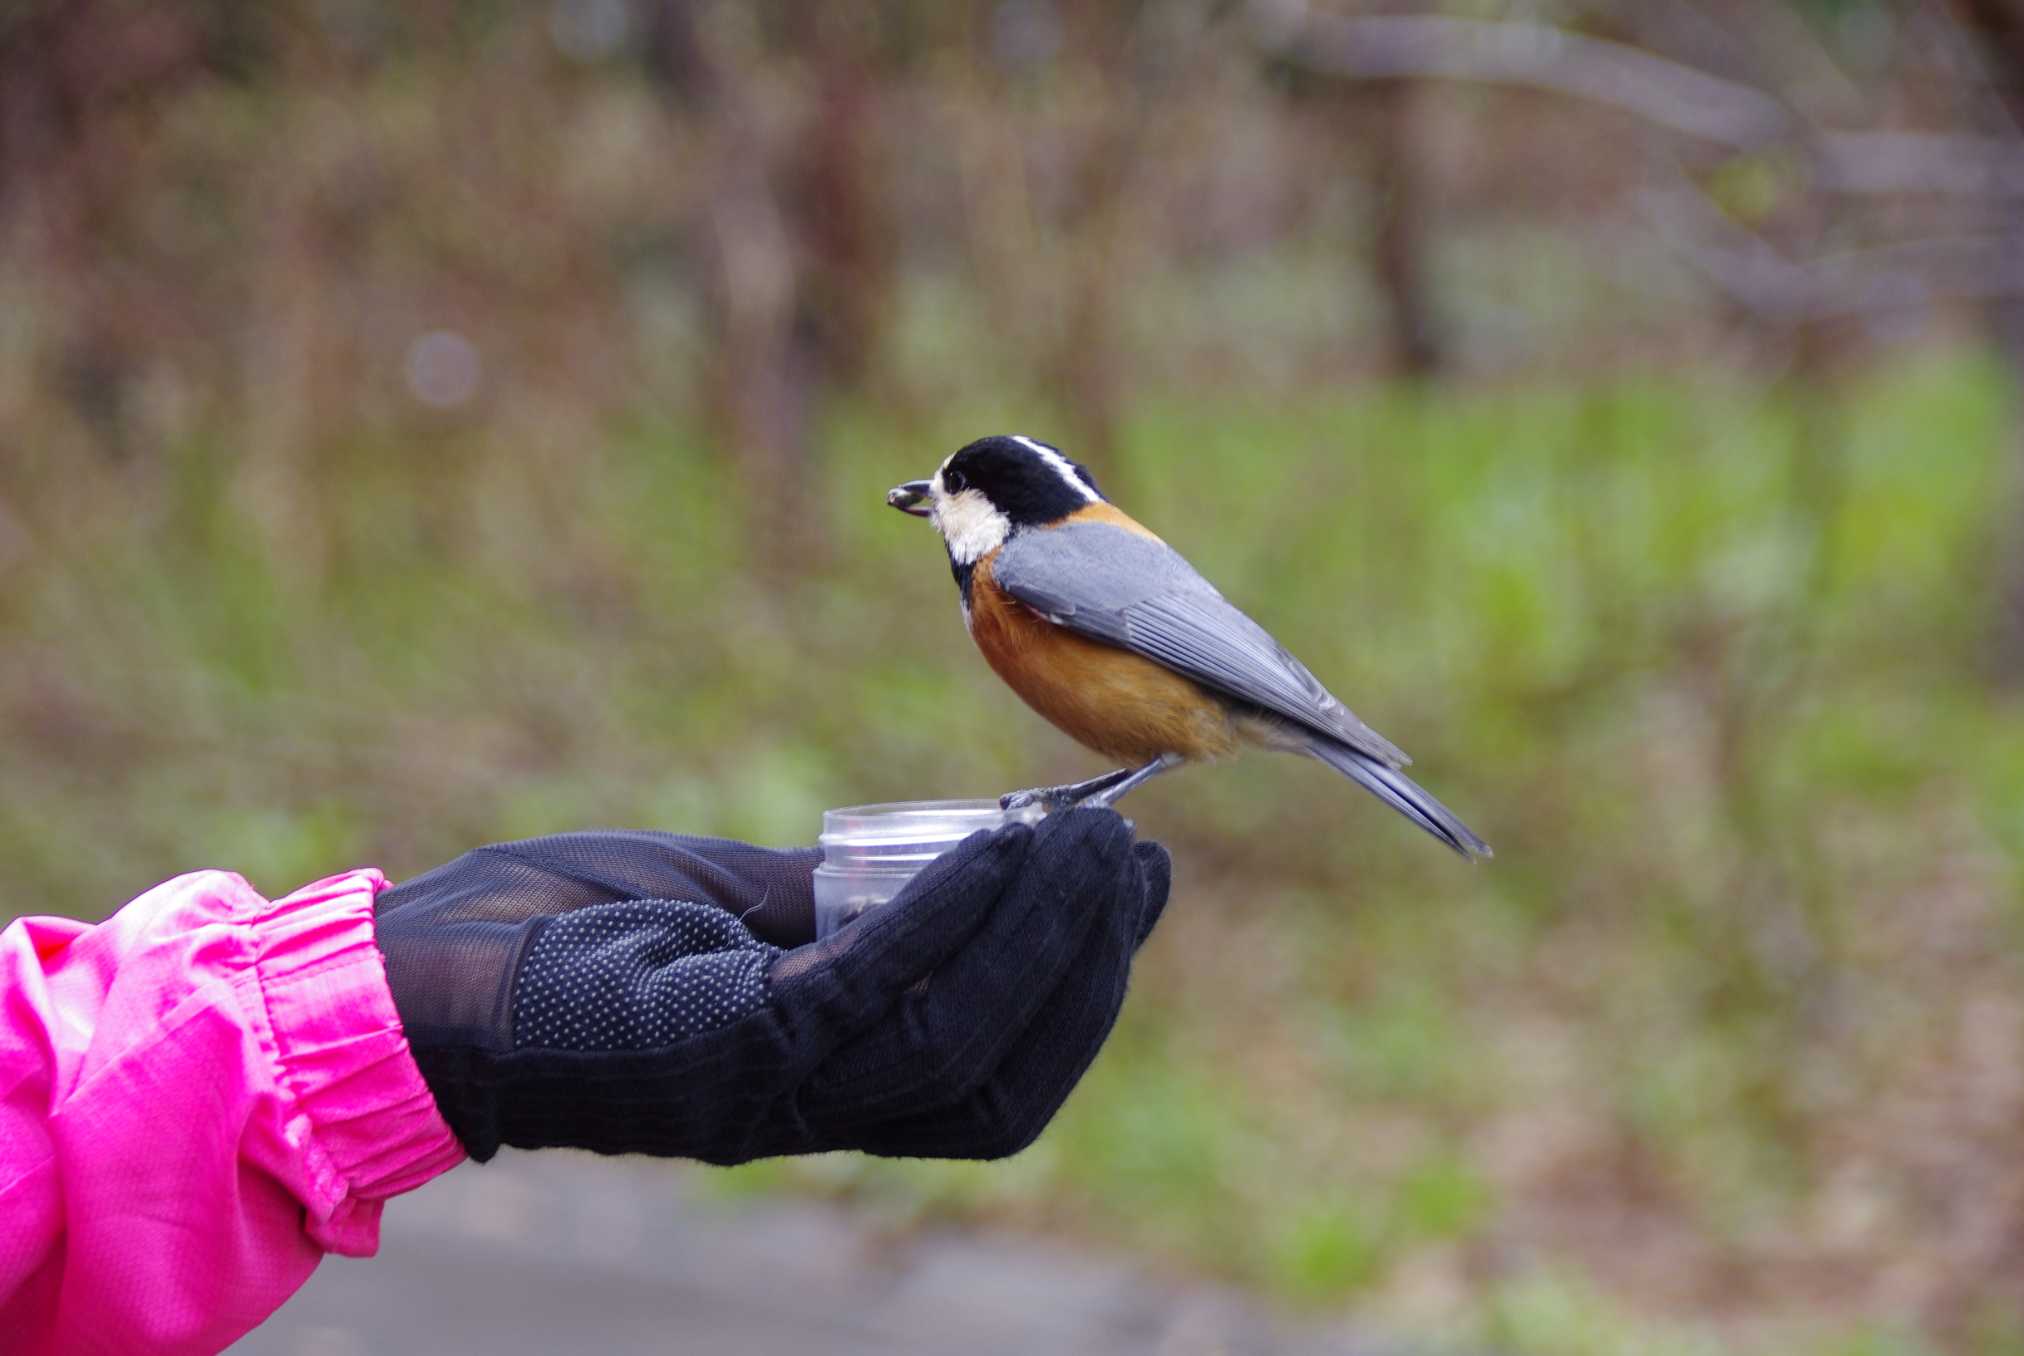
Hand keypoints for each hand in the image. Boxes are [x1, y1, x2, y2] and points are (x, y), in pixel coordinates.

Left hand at [372, 809, 1170, 1162]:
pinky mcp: (721, 1045)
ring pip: (956, 1038)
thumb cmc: (566, 941)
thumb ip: (842, 905)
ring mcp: (768, 1087)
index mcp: (823, 1083)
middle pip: (1001, 1077)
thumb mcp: (734, 916)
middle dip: (1085, 968)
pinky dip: (953, 912)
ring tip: (1085, 841)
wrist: (418, 982)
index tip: (1131, 882)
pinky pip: (872, 986)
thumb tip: (964, 858)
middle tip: (1128, 858)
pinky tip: (1002, 841)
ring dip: (1041, 933)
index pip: (998, 1073)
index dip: (1082, 990)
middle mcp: (811, 1108)